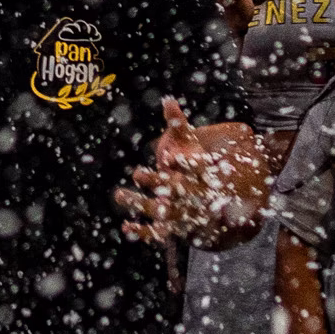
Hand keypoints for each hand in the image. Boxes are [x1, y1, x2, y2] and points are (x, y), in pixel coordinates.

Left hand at [118, 99, 262, 240]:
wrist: (215, 205)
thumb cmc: (199, 169)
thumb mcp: (191, 146)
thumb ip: (178, 125)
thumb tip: (167, 99)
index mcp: (201, 175)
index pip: (196, 168)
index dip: (184, 163)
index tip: (169, 157)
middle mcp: (194, 196)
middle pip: (176, 191)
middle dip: (157, 183)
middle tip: (137, 173)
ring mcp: (185, 214)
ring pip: (163, 211)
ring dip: (141, 205)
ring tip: (119, 195)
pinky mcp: (176, 229)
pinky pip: (159, 233)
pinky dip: (144, 232)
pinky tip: (126, 227)